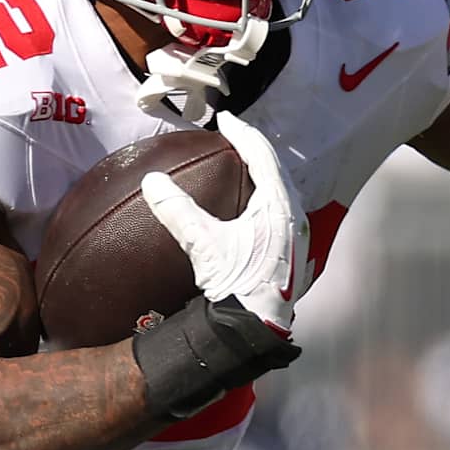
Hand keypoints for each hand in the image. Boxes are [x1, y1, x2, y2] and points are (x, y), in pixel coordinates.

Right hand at [142, 112, 309, 332]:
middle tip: (235, 135)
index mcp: (279, 206)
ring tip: (245, 162)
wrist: (256, 329)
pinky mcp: (293, 250)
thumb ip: (178, 211)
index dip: (242, 134)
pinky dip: (268, 194)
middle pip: (276, 168)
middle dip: (255, 148)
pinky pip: (283, 207)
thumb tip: (152, 181)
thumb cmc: (238, 287)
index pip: (262, 157)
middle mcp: (295, 215)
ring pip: (283, 188)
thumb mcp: (205, 245)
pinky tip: (255, 203)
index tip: (225, 120)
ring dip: (264, 171)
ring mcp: (297, 234)